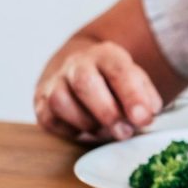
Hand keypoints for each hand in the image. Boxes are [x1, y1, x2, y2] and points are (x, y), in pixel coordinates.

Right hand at [34, 41, 161, 140]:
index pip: (118, 70)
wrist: (81, 70)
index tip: (144, 118)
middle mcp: (77, 63)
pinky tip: (86, 130)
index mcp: (106, 55)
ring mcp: (55, 81)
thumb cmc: (114, 82)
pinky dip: (70, 130)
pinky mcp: (41, 101)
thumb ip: (146, 97)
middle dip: (107, 112)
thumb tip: (147, 113)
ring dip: (86, 123)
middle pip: (85, 83)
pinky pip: (49, 119)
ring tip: (105, 131)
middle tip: (124, 133)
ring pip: (60, 101)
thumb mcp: (136, 81)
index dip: (132, 96)